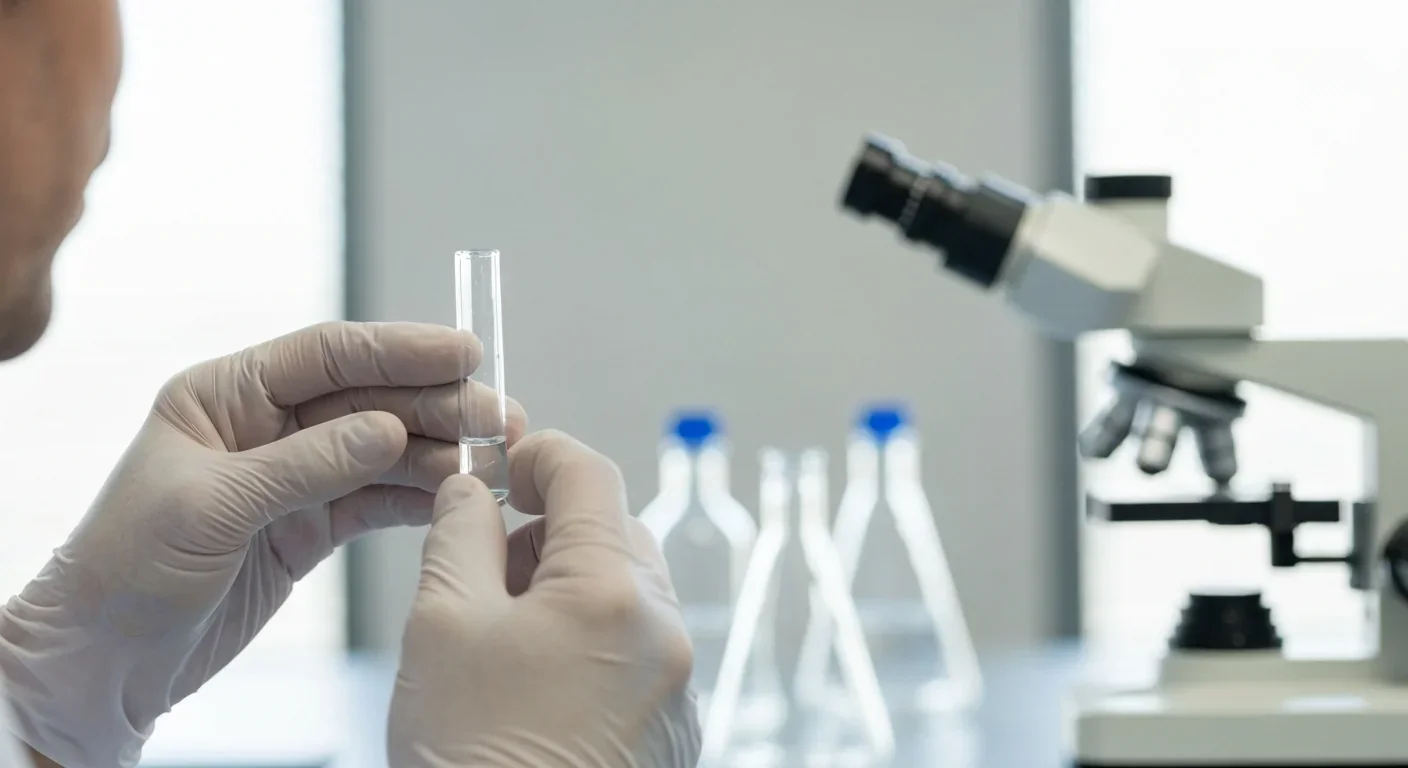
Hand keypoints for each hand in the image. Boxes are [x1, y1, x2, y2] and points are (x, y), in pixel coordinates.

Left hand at [0, 321, 525, 767]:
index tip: (464, 354)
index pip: (328, 356)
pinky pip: (378, 500)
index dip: (401, 350)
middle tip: (500, 418)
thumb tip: (392, 428)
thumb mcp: (211, 506)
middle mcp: (265, 425)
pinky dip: (421, 498)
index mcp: (225, 394)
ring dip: (442, 454)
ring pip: (385, 451)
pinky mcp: (310, 526)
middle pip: (370, 400)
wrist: (106, 660)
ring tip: (497, 462)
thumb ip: (306, 464)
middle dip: (438, 406)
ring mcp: (293, 476)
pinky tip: (462, 496)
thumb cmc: (128, 569)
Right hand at [389, 430, 699, 767]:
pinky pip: (636, 651)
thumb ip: (461, 537)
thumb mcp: (442, 627)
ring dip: (569, 588)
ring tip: (502, 637)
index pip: (590, 475)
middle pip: (614, 533)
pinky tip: (534, 683)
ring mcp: (675, 686)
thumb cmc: (472, 760)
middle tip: (486, 565)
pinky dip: (591, 641)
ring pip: (626, 594)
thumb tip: (473, 493)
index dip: (539, 455)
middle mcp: (663, 632)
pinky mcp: (671, 730)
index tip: (504, 463)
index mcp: (614, 590)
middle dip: (549, 532)